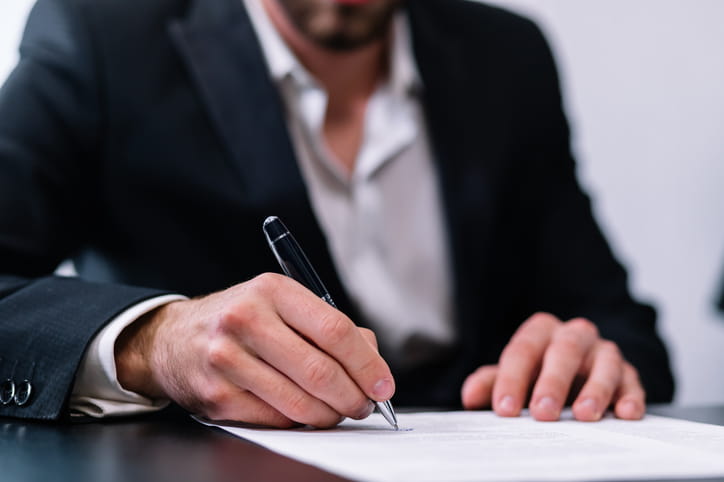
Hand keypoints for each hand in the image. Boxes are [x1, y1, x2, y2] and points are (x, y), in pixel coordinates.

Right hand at [115, 273, 394, 427]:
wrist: (172, 339)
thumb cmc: (240, 320)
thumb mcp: (281, 304)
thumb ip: (329, 327)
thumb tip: (372, 364)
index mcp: (271, 290)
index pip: (335, 329)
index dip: (366, 363)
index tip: (383, 383)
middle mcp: (246, 320)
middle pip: (319, 371)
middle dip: (353, 396)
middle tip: (364, 405)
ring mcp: (227, 360)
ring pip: (299, 403)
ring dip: (329, 415)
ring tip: (337, 411)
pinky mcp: (216, 396)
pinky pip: (274, 420)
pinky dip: (297, 422)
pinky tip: (301, 412)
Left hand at [460, 312, 644, 420]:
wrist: (577, 373)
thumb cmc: (538, 373)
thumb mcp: (513, 376)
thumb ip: (490, 383)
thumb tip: (470, 395)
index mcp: (541, 331)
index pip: (523, 350)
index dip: (512, 379)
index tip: (504, 409)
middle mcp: (574, 335)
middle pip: (564, 352)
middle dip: (552, 383)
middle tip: (542, 413)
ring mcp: (603, 352)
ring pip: (603, 363)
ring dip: (596, 389)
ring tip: (585, 415)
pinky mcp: (628, 372)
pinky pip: (632, 381)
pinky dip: (631, 396)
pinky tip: (626, 412)